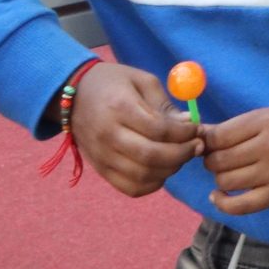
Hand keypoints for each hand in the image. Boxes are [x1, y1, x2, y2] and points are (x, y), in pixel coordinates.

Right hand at [70, 59, 202, 198]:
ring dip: (170, 170)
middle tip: (196, 146)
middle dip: (182, 154)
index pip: (158, 129)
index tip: (196, 129)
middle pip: (151, 156)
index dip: (184, 133)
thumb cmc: (112, 83)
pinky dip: (152, 184)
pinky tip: (163, 170)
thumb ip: (165, 104)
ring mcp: (102, 155)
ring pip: (142, 175)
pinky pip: (129, 187)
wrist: (72, 95)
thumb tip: (189, 124)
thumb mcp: (141, 81)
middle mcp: (108, 135)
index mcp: (119, 107)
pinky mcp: (100, 169)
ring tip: (181, 156)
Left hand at [201, 109, 268, 215]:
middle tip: (219, 158)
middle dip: (211, 160)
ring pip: (225, 182)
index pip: (218, 136)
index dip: (205, 142)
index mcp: (268, 121)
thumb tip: (197, 134)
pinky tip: (219, 196)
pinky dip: (222, 203)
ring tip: (230, 172)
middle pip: (218, 160)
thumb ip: (236, 127)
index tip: (207, 144)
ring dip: (220, 179)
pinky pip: (239, 206)